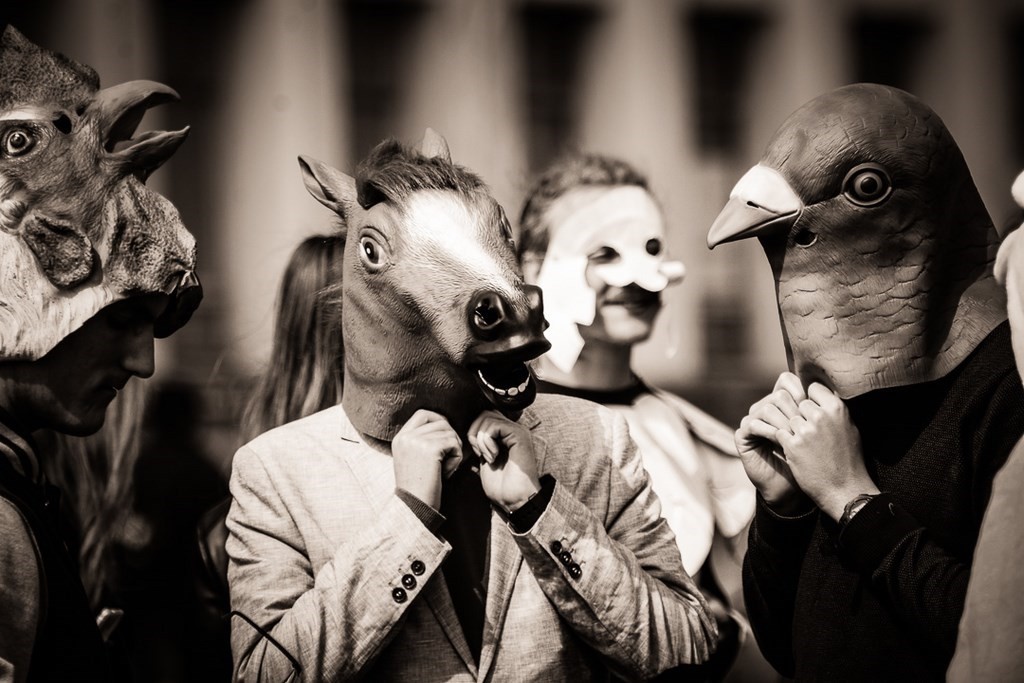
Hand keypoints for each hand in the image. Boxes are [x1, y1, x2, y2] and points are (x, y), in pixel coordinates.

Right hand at [392, 410, 462, 508]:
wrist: (415, 508)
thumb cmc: (419, 488)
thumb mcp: (413, 460)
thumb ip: (422, 441)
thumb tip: (445, 425)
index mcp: (400, 438)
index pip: (423, 414)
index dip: (439, 420)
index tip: (446, 438)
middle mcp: (406, 436)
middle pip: (440, 421)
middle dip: (450, 436)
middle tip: (450, 456)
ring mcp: (417, 441)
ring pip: (449, 432)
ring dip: (454, 450)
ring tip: (446, 468)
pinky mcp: (430, 449)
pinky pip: (454, 444)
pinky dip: (456, 458)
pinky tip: (447, 473)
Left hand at [468, 410, 540, 512]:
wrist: (514, 500)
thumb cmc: (501, 486)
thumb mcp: (485, 459)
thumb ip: (481, 444)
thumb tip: (469, 432)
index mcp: (505, 435)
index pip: (483, 417)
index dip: (474, 432)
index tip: (476, 453)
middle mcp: (513, 429)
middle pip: (484, 414)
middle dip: (474, 432)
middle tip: (479, 453)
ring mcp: (517, 431)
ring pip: (487, 418)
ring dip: (481, 440)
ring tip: (489, 457)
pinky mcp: (519, 435)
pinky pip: (494, 426)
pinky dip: (487, 442)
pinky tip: (494, 456)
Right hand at [735, 372, 809, 513]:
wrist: (792, 489)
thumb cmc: (808, 460)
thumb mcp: (816, 432)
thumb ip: (818, 409)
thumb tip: (831, 386)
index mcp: (782, 404)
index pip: (786, 381)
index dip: (801, 391)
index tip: (813, 408)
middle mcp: (765, 408)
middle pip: (779, 394)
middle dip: (795, 412)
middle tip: (804, 430)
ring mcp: (752, 421)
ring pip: (768, 408)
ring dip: (784, 424)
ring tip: (794, 439)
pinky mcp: (742, 436)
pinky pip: (753, 424)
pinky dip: (770, 432)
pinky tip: (781, 443)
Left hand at [776, 383, 878, 520]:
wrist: (844, 489)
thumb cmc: (849, 460)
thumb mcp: (849, 428)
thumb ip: (834, 411)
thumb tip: (823, 395)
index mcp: (837, 408)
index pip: (813, 388)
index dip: (809, 397)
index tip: (809, 407)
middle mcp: (820, 416)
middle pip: (798, 403)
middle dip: (800, 414)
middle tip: (805, 429)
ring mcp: (805, 430)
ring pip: (787, 418)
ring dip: (791, 428)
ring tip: (800, 441)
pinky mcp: (792, 445)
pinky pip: (779, 433)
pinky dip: (782, 439)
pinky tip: (790, 448)